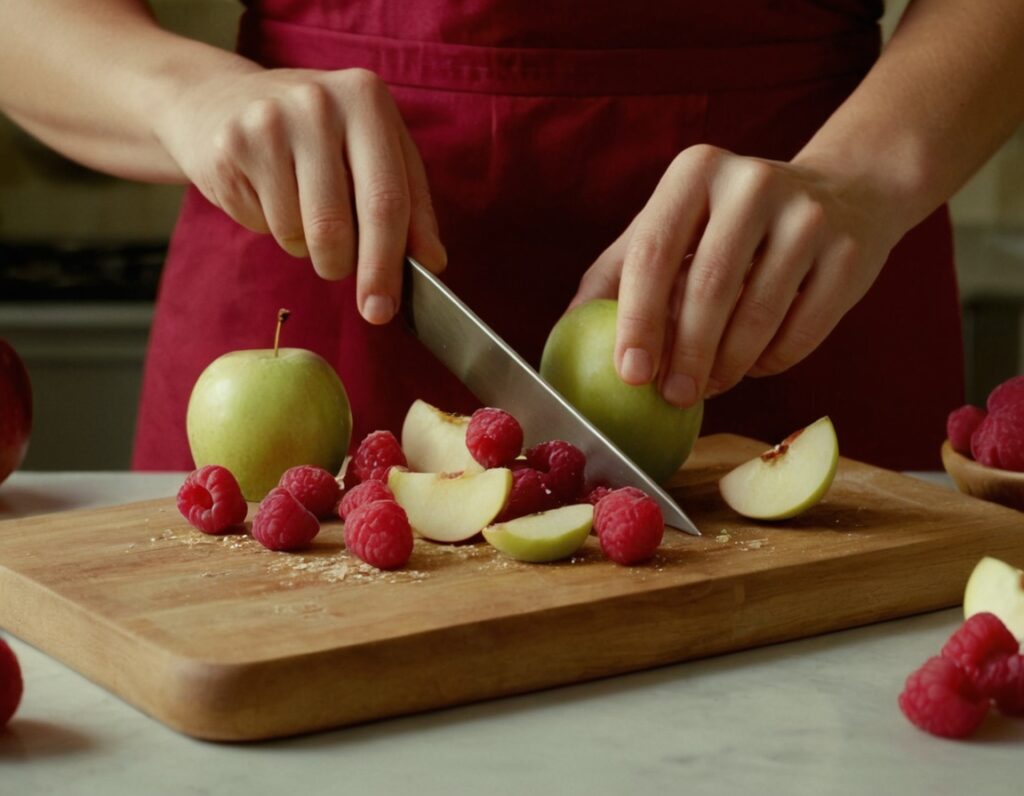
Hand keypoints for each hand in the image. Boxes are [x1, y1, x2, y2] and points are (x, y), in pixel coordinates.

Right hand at [155, 67, 445, 323]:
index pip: (387, 200)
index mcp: (367, 99)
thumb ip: (411, 205)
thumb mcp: (374, 154)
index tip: (384, 308)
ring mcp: (269, 121)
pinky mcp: (231, 146)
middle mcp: (319, 103)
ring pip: (301, 233)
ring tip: (307, 214)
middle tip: (355, 295)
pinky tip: (271, 196)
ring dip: (311, 249)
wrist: (221, 102)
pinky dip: (275, 230)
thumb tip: (433, 261)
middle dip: (348, 271)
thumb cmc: (318, 137)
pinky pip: (264, 224)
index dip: (387, 264)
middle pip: (339, 225)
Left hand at [571, 144, 904, 406]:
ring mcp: (808, 216)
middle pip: (708, 288)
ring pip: (758, 315)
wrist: (843, 195)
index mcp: (696, 171)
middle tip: (673, 397)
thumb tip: (565, 330)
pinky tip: (755, 363)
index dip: (637, 319)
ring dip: (727, 367)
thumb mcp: (672, 225)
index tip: (631, 374)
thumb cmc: (730, 223)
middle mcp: (752, 182)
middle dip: (685, 356)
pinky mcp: (848, 253)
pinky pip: (802, 331)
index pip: (653, 252)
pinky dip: (772, 362)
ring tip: (709, 384)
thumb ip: (618, 271)